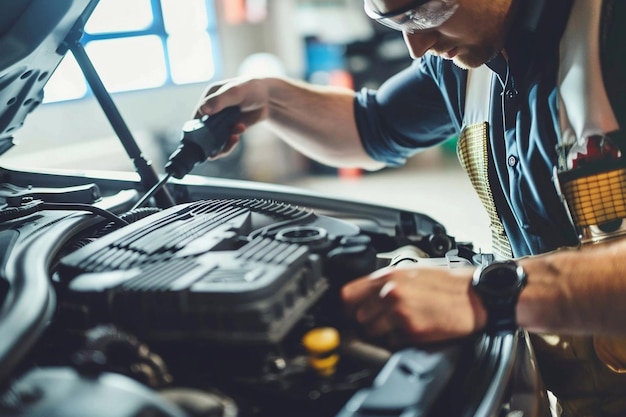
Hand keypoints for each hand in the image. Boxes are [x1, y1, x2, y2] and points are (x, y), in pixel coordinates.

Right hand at [193, 77, 270, 157]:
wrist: (269, 97)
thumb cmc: (252, 88)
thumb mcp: (235, 92)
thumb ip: (220, 101)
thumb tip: (203, 110)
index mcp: (208, 99)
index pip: (197, 118)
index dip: (199, 130)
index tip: (207, 139)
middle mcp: (212, 111)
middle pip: (205, 133)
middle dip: (213, 141)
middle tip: (225, 140)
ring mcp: (221, 122)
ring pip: (215, 140)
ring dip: (224, 142)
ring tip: (235, 137)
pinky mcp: (230, 129)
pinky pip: (225, 142)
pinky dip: (230, 142)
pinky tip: (240, 133)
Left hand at [341, 265, 486, 347]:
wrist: (475, 296)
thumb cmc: (448, 284)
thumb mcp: (411, 272)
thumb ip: (386, 282)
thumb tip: (365, 294)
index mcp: (389, 276)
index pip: (348, 294)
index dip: (348, 306)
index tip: (351, 311)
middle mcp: (390, 293)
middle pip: (358, 316)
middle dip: (367, 321)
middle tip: (381, 320)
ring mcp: (399, 313)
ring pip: (372, 332)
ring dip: (381, 333)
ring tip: (398, 326)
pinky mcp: (411, 331)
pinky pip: (391, 342)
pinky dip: (398, 341)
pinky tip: (411, 331)